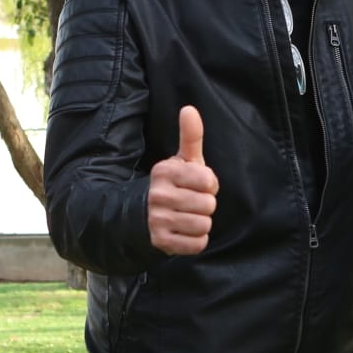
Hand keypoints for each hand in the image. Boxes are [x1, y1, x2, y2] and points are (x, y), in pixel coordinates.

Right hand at [148, 105, 217, 254]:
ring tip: (189, 216)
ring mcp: (157, 220)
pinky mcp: (160, 242)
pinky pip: (197, 244)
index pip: (208, 181)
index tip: (198, 185)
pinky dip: (196, 240)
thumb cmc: (173, 184)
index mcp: (165, 172)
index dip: (210, 185)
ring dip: (202, 223)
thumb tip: (189, 109)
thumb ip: (190, 136)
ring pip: (204, 225)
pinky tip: (185, 231)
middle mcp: (158, 195)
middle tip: (192, 202)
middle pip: (208, 205)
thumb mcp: (181, 160)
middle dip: (206, 205)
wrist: (142, 214)